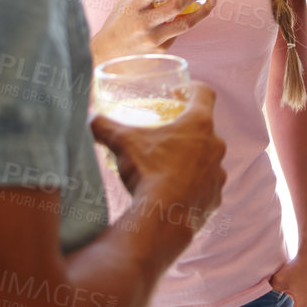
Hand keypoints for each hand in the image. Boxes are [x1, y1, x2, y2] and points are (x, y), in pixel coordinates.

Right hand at [91, 0, 215, 62]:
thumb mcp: (124, 0)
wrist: (108, 54)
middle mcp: (144, 23)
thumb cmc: (117, 23)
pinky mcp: (161, 50)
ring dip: (202, 12)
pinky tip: (192, 16)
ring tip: (212, 1)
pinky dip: (185, 23)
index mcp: (134, 6)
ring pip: (185, 24)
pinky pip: (178, 34)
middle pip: (175, 6)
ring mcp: (154, 38)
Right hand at [91, 84, 224, 240]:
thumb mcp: (122, 142)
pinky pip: (205, 186)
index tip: (178, 94)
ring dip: (191, 160)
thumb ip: (104, 126)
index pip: (204, 93)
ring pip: (206, 159)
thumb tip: (89, 118)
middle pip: (205, 129)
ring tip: (167, 167)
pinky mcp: (215, 198)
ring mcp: (218, 173)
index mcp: (199, 123)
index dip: (192, 89)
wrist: (163, 218)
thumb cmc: (147, 172)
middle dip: (186, 130)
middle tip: (165, 135)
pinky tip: (174, 192)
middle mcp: (215, 145)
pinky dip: (192, 186)